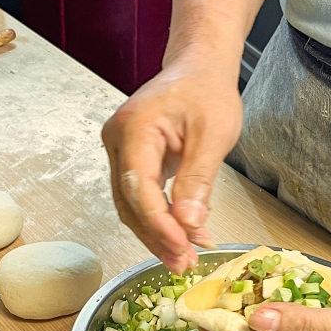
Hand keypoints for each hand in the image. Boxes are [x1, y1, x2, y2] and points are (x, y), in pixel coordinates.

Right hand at [101, 48, 242, 273]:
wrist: (198, 67)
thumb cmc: (206, 90)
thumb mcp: (213, 133)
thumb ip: (198, 179)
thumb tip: (189, 223)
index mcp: (134, 128)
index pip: (139, 188)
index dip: (159, 223)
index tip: (182, 247)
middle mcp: (117, 141)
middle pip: (130, 203)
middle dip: (157, 237)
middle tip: (182, 264)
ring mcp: (119, 152)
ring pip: (131, 206)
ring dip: (156, 234)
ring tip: (182, 259)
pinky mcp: (129, 161)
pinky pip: (138, 198)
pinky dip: (158, 220)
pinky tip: (179, 237)